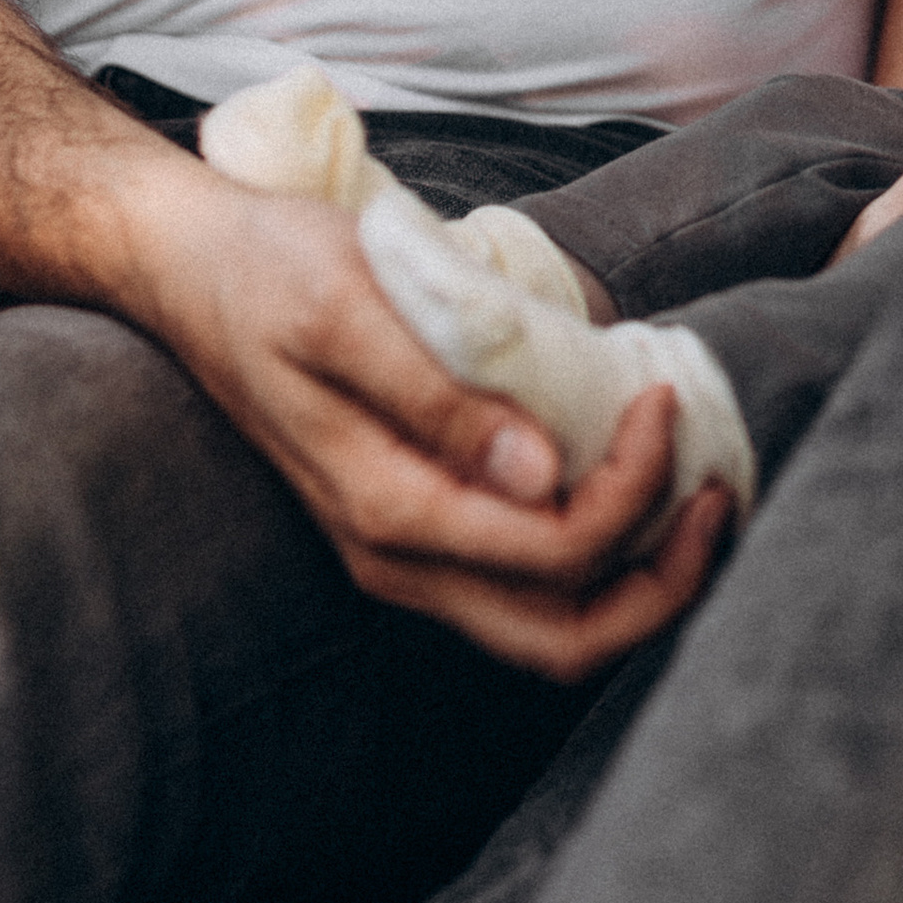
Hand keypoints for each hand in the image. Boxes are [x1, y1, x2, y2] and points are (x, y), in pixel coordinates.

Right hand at [121, 166, 727, 677]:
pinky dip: (592, 546)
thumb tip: (540, 472)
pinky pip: (519, 572)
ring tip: (692, 488)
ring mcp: (402, 544)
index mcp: (386, 510)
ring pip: (544, 620)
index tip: (662, 397)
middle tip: (718, 492)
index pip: (553, 553)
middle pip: (560, 638)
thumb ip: (439, 396)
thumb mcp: (350, 306)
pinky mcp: (412, 512)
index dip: (633, 493)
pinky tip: (624, 468)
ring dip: (633, 574)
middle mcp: (396, 554)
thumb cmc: (267, 268)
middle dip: (659, 587)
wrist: (185, 265)